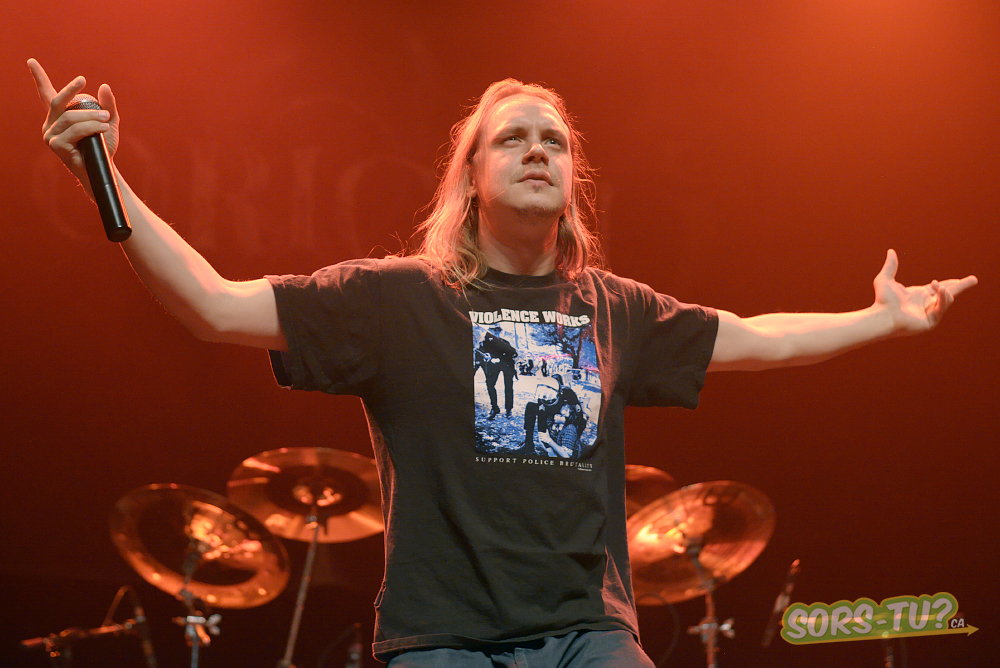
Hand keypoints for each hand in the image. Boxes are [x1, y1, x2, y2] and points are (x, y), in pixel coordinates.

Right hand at [27, 58, 119, 192]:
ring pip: (70, 117)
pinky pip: (74, 131)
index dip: (39, 78)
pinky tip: (103, 129)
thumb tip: (104, 86)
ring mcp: (51, 135)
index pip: (46, 94)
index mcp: (60, 116)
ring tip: (107, 120)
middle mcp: (51, 124)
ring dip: (91, 117)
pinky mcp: (57, 145)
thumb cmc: (103, 146)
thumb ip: (107, 105)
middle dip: (70, 89)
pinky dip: (91, 127)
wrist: (104, 168)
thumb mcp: (109, 122)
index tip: (31, 61)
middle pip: (58, 101)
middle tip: (83, 80)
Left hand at [874, 249, 977, 333]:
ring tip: (939, 286)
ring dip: (945, 292)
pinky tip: (942, 290)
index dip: (950, 283)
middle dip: (962, 286)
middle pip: (949, 294)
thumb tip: (890, 251)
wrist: (881, 316)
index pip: (939, 287)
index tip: (958, 280)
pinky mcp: (931, 322)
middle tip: (974, 279)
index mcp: (920, 294)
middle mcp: (926, 303)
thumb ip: (890, 266)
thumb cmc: (882, 300)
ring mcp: (929, 313)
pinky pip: (941, 309)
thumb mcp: (885, 279)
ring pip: (945, 300)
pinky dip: (943, 299)